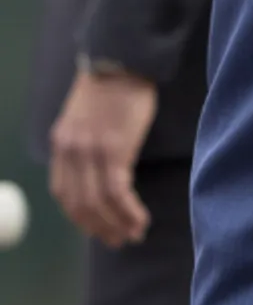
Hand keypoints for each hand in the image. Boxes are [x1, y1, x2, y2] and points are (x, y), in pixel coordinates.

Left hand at [49, 66, 156, 245]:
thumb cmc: (114, 89)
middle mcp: (69, 152)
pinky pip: (117, 192)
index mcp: (61, 145)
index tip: (99, 229)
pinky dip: (128, 211)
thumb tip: (103, 173)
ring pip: (97, 202)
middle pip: (79, 204)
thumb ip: (88, 145)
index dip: (81, 217)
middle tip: (118, 241)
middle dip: (99, 228)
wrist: (122, 62)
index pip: (63, 193)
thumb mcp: (88, 120)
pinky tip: (140, 220)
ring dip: (116, 224)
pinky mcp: (113, 150)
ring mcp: (89, 152)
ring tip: (133, 235)